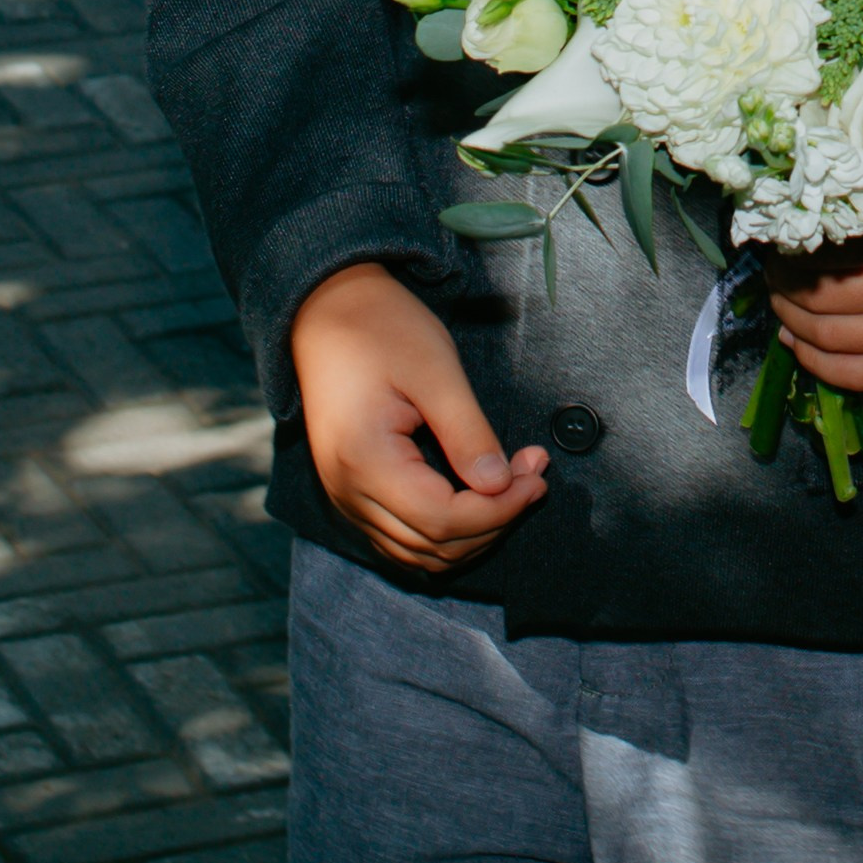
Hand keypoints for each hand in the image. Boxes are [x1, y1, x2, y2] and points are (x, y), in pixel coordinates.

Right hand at [290, 262, 548, 575]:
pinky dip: (445, 531)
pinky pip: (403, 538)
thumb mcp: (435, 370)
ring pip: (419, 553)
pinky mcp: (352, 492)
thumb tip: (502, 486)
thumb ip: (468, 432)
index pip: (442, 519)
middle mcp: (348, 491)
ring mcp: (345, 496)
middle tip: (533, 473)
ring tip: (512, 484)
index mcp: (364, 459)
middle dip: (495, 519)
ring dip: (472, 531)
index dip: (499, 509)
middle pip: (434, 546)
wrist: (326, 309)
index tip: (537, 473)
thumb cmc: (381, 327)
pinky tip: (475, 496)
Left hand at [766, 225, 862, 391]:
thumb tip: (802, 229)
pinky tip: (797, 345)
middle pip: (828, 301)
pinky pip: (858, 377)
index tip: (779, 250)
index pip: (838, 259)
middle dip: (787, 290)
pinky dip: (817, 364)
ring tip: (780, 305)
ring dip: (793, 324)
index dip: (797, 258)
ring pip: (836, 339)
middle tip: (773, 277)